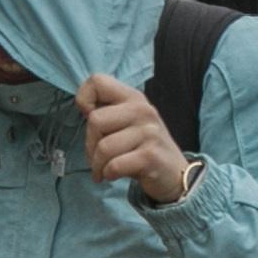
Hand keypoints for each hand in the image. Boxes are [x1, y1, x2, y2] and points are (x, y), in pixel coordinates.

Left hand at [78, 73, 191, 205]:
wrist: (174, 174)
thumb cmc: (142, 148)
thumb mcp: (128, 122)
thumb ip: (107, 111)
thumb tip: (83, 106)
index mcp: (133, 97)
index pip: (97, 81)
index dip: (84, 99)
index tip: (89, 118)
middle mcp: (142, 110)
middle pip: (95, 120)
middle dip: (89, 144)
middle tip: (97, 156)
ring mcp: (149, 132)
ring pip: (103, 147)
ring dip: (97, 165)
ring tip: (103, 170)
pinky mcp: (150, 156)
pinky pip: (115, 165)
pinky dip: (108, 174)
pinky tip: (112, 176)